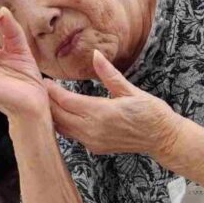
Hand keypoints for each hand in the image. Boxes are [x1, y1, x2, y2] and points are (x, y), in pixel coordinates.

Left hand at [44, 49, 177, 156]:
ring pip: (62, 128)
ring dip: (53, 115)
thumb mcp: (130, 90)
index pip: (67, 101)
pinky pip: (72, 135)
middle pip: (59, 116)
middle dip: (48, 103)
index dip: (53, 91)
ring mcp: (92, 141)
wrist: (163, 139)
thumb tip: (96, 54)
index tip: (45, 80)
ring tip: (46, 100)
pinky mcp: (95, 148)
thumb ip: (109, 74)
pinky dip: (63, 124)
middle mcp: (93, 130)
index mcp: (101, 113)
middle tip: (40, 88)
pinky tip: (60, 114)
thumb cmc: (151, 112)